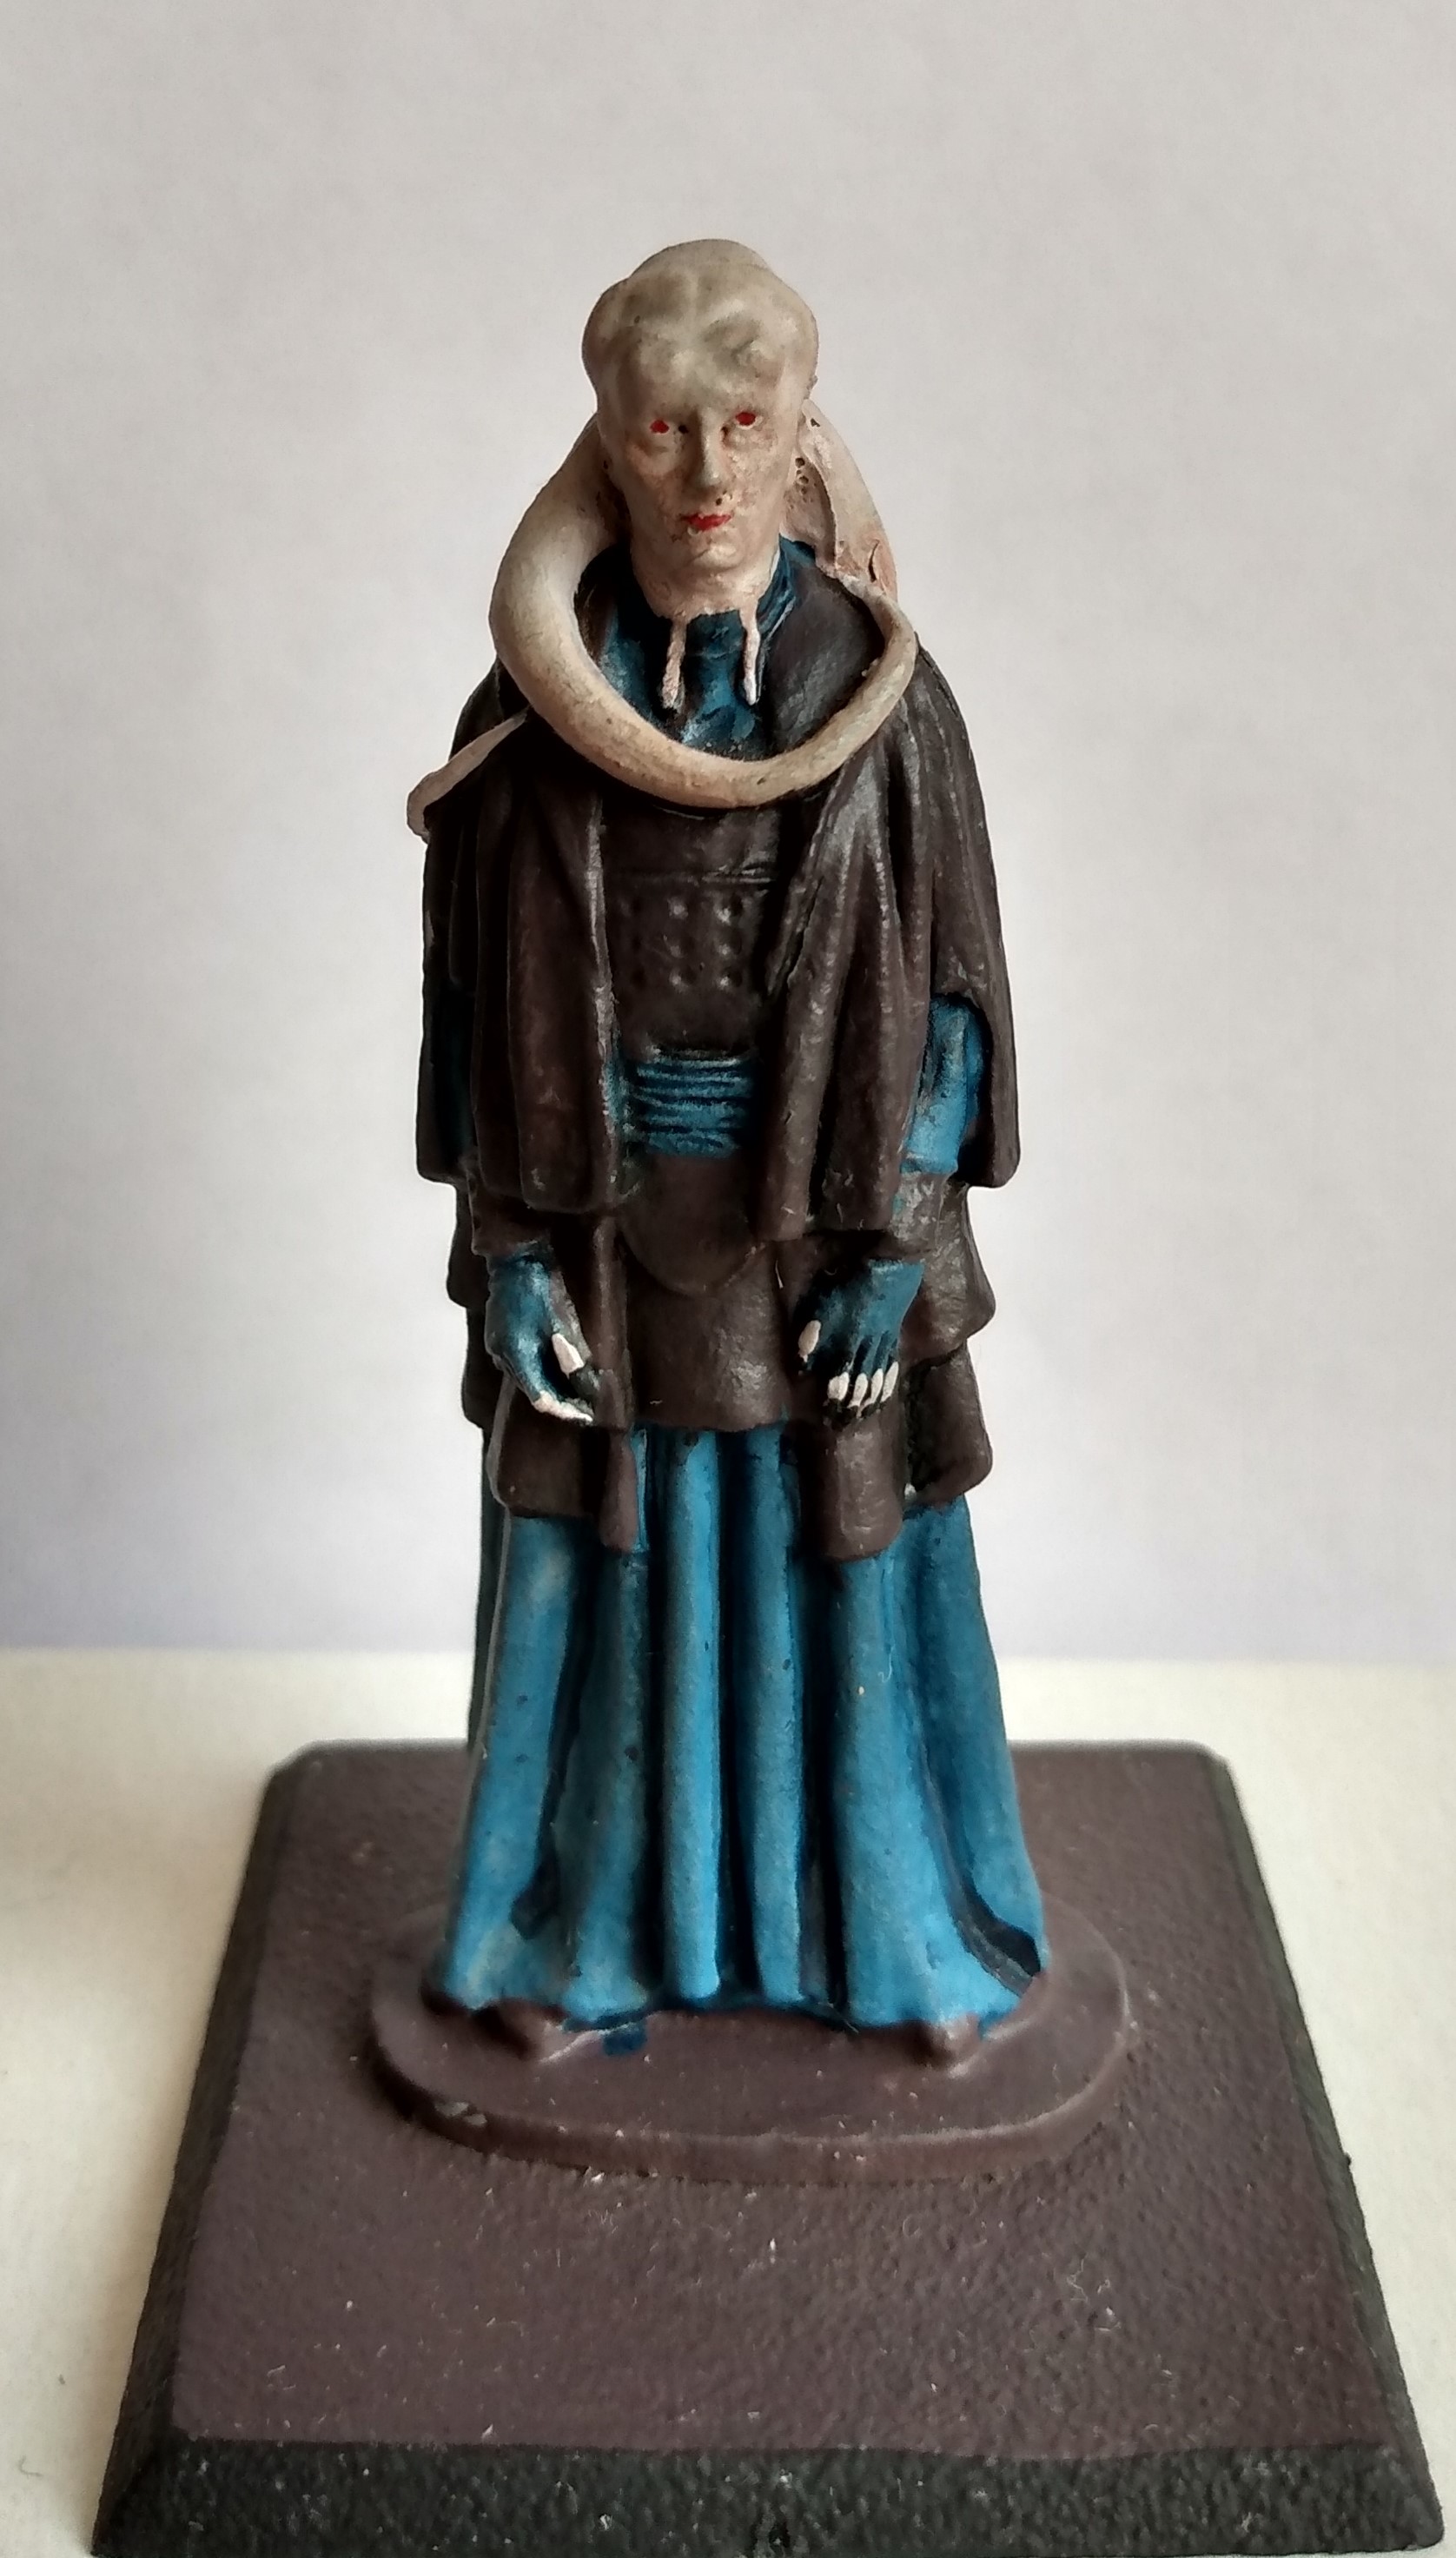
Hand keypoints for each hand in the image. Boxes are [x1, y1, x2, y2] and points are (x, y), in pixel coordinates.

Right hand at [484, 1251, 598, 1424]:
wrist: (515, 1260)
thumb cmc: (540, 1288)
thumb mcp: (562, 1323)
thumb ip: (573, 1357)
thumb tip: (588, 1386)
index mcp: (517, 1355)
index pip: (541, 1398)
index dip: (566, 1410)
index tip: (587, 1415)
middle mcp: (502, 1358)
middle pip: (534, 1392)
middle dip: (561, 1401)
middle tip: (586, 1405)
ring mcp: (497, 1349)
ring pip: (527, 1380)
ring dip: (551, 1387)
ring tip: (577, 1390)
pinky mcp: (498, 1339)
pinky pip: (521, 1367)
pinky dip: (540, 1373)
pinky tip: (557, 1370)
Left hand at [795, 1258, 922, 1415]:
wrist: (890, 1268)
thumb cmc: (849, 1284)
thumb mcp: (823, 1306)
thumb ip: (810, 1336)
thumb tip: (800, 1366)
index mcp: (849, 1343)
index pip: (841, 1379)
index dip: (833, 1398)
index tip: (825, 1414)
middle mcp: (868, 1350)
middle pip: (860, 1386)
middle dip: (850, 1407)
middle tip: (842, 1424)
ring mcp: (884, 1346)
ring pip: (876, 1382)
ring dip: (868, 1402)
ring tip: (862, 1417)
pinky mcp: (894, 1340)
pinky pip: (891, 1369)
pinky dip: (886, 1388)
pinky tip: (882, 1399)